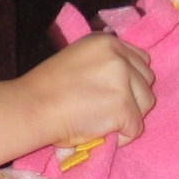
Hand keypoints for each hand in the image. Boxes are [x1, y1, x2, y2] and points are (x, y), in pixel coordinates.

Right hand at [0, 33, 154, 167]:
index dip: (129, 81)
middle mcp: (118, 56)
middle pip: (146, 81)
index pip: (139, 61)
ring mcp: (123, 81)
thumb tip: (124, 80)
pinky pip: (136, 128)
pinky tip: (100, 133)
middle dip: (132, 97)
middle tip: (105, 110)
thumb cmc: (45, 89)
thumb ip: (102, 62)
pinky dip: (123, 137)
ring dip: (129, 117)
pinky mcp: (124, 107)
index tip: (110, 94)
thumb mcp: (76, 58)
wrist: (32, 108)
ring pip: (146, 104)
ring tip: (102, 122)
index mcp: (106, 41)